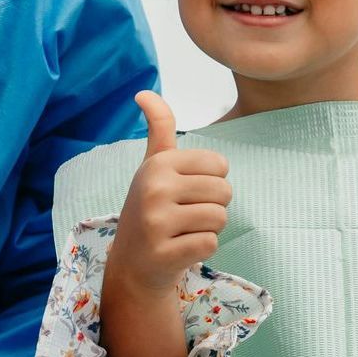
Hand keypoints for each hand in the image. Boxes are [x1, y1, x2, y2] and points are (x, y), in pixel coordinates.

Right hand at [108, 91, 230, 293]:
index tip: (185, 192)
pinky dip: (201, 249)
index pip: (220, 165)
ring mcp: (156, 222)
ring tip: (182, 231)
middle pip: (224, 191)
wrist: (133, 264)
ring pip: (220, 218)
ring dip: (208, 228)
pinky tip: (179, 249)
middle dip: (213, 206)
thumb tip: (143, 92)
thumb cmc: (153, 208)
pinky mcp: (164, 252)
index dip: (211, 181)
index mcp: (157, 163)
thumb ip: (159, 128)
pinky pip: (210, 243)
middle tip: (185, 216)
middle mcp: (153, 188)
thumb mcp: (153, 166)